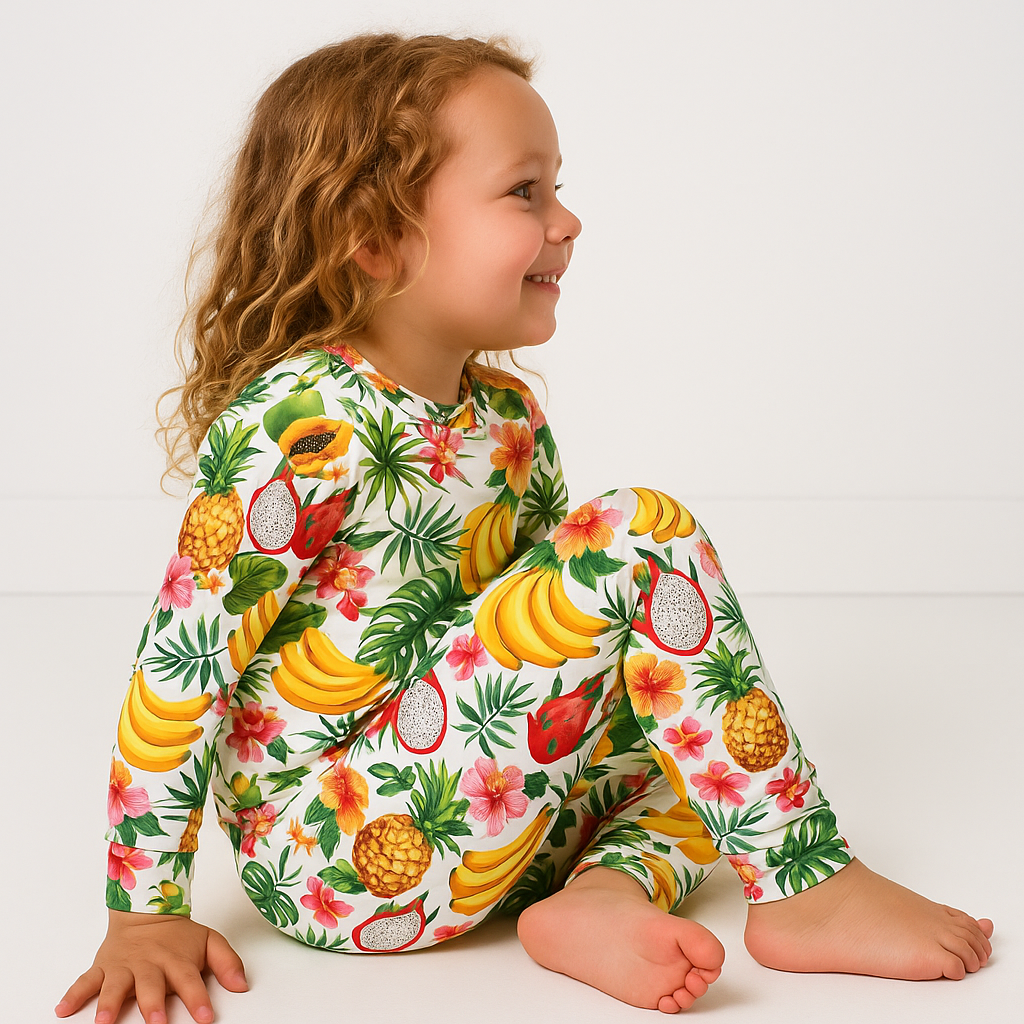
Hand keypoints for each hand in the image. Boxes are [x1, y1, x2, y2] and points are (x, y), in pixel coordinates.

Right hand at [55, 909, 247, 1022]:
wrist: (146, 910)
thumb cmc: (178, 935)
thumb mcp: (209, 940)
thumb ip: (227, 962)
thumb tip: (243, 985)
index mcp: (176, 961)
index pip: (190, 982)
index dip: (198, 1000)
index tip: (206, 1018)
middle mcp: (149, 965)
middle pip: (151, 987)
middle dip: (153, 1006)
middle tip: (157, 1023)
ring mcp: (124, 967)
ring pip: (116, 986)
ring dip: (110, 1004)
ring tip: (104, 1022)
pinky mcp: (103, 967)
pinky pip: (85, 981)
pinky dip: (73, 994)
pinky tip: (63, 1010)